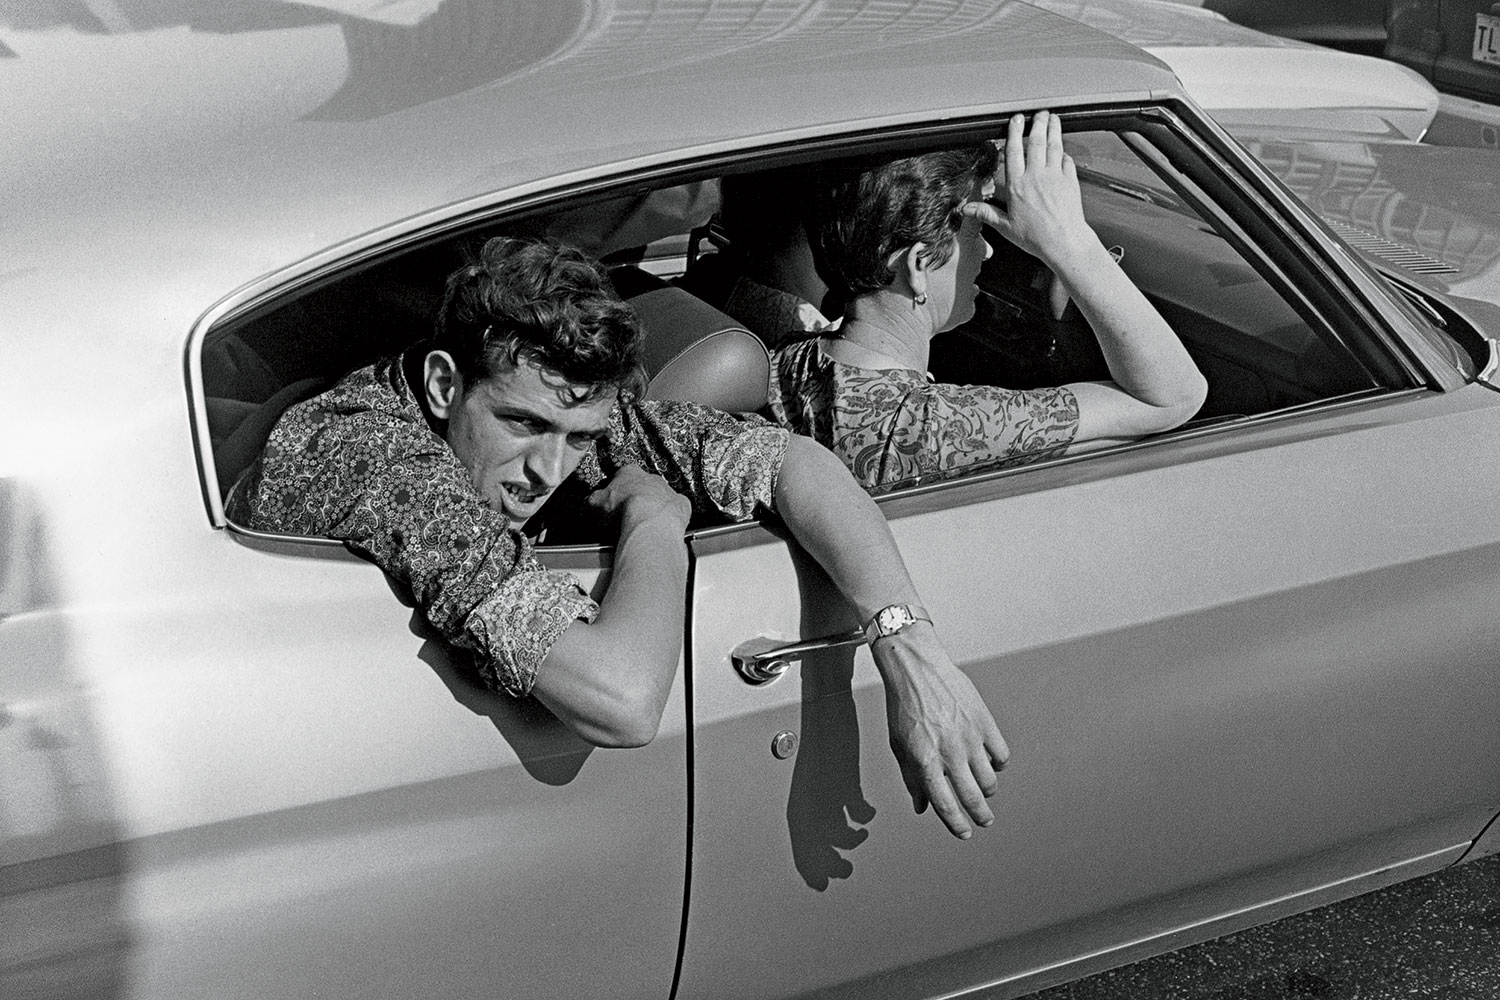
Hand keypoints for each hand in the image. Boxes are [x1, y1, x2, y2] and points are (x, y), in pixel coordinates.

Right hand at [586, 464, 691, 532]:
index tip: (611, 500)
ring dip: (652, 509)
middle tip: (626, 515)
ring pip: (660, 497)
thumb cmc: (623, 510)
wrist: (650, 522)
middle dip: (636, 498)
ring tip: (641, 526)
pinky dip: (670, 518)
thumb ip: (593, 499)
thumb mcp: (595, 503)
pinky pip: (675, 511)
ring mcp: (667, 491)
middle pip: (642, 486)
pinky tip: (660, 528)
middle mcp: (651, 478)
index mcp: (629, 472)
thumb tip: (590, 502)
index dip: (615, 489)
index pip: (620, 475)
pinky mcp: (681, 506)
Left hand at [868, 621, 1009, 838]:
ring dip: (987, 790)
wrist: (917, 669)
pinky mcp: (985, 722)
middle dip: (980, 815)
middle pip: (972, 797)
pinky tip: (992, 763)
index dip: (956, 824)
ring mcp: (970, 738)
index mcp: (926, 761)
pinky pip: (1001, 754)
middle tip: (984, 820)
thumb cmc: (904, 707)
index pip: (945, 804)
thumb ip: (911, 779)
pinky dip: (998, 763)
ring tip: (984, 790)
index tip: (964, 833)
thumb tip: (921, 807)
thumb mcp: (899, 746)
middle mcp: (950, 753)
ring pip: (989, 779)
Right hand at [962, 111, 1094, 269]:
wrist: (1064, 242)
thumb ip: (987, 213)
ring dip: (1053, 129)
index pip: (1014, 151)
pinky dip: (1065, 152)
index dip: (1014, 132)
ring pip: (1053, 145)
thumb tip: (967, 209)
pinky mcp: (1071, 180)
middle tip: (1038, 113)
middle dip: (1037, 123)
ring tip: (1052, 119)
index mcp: (1017, 185)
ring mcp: (1055, 176)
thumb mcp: (1006, 227)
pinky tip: (1063, 149)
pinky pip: (1067, 160)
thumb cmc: (1037, 237)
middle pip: (1036, 141)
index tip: (1016, 120)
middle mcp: (1036, 176)